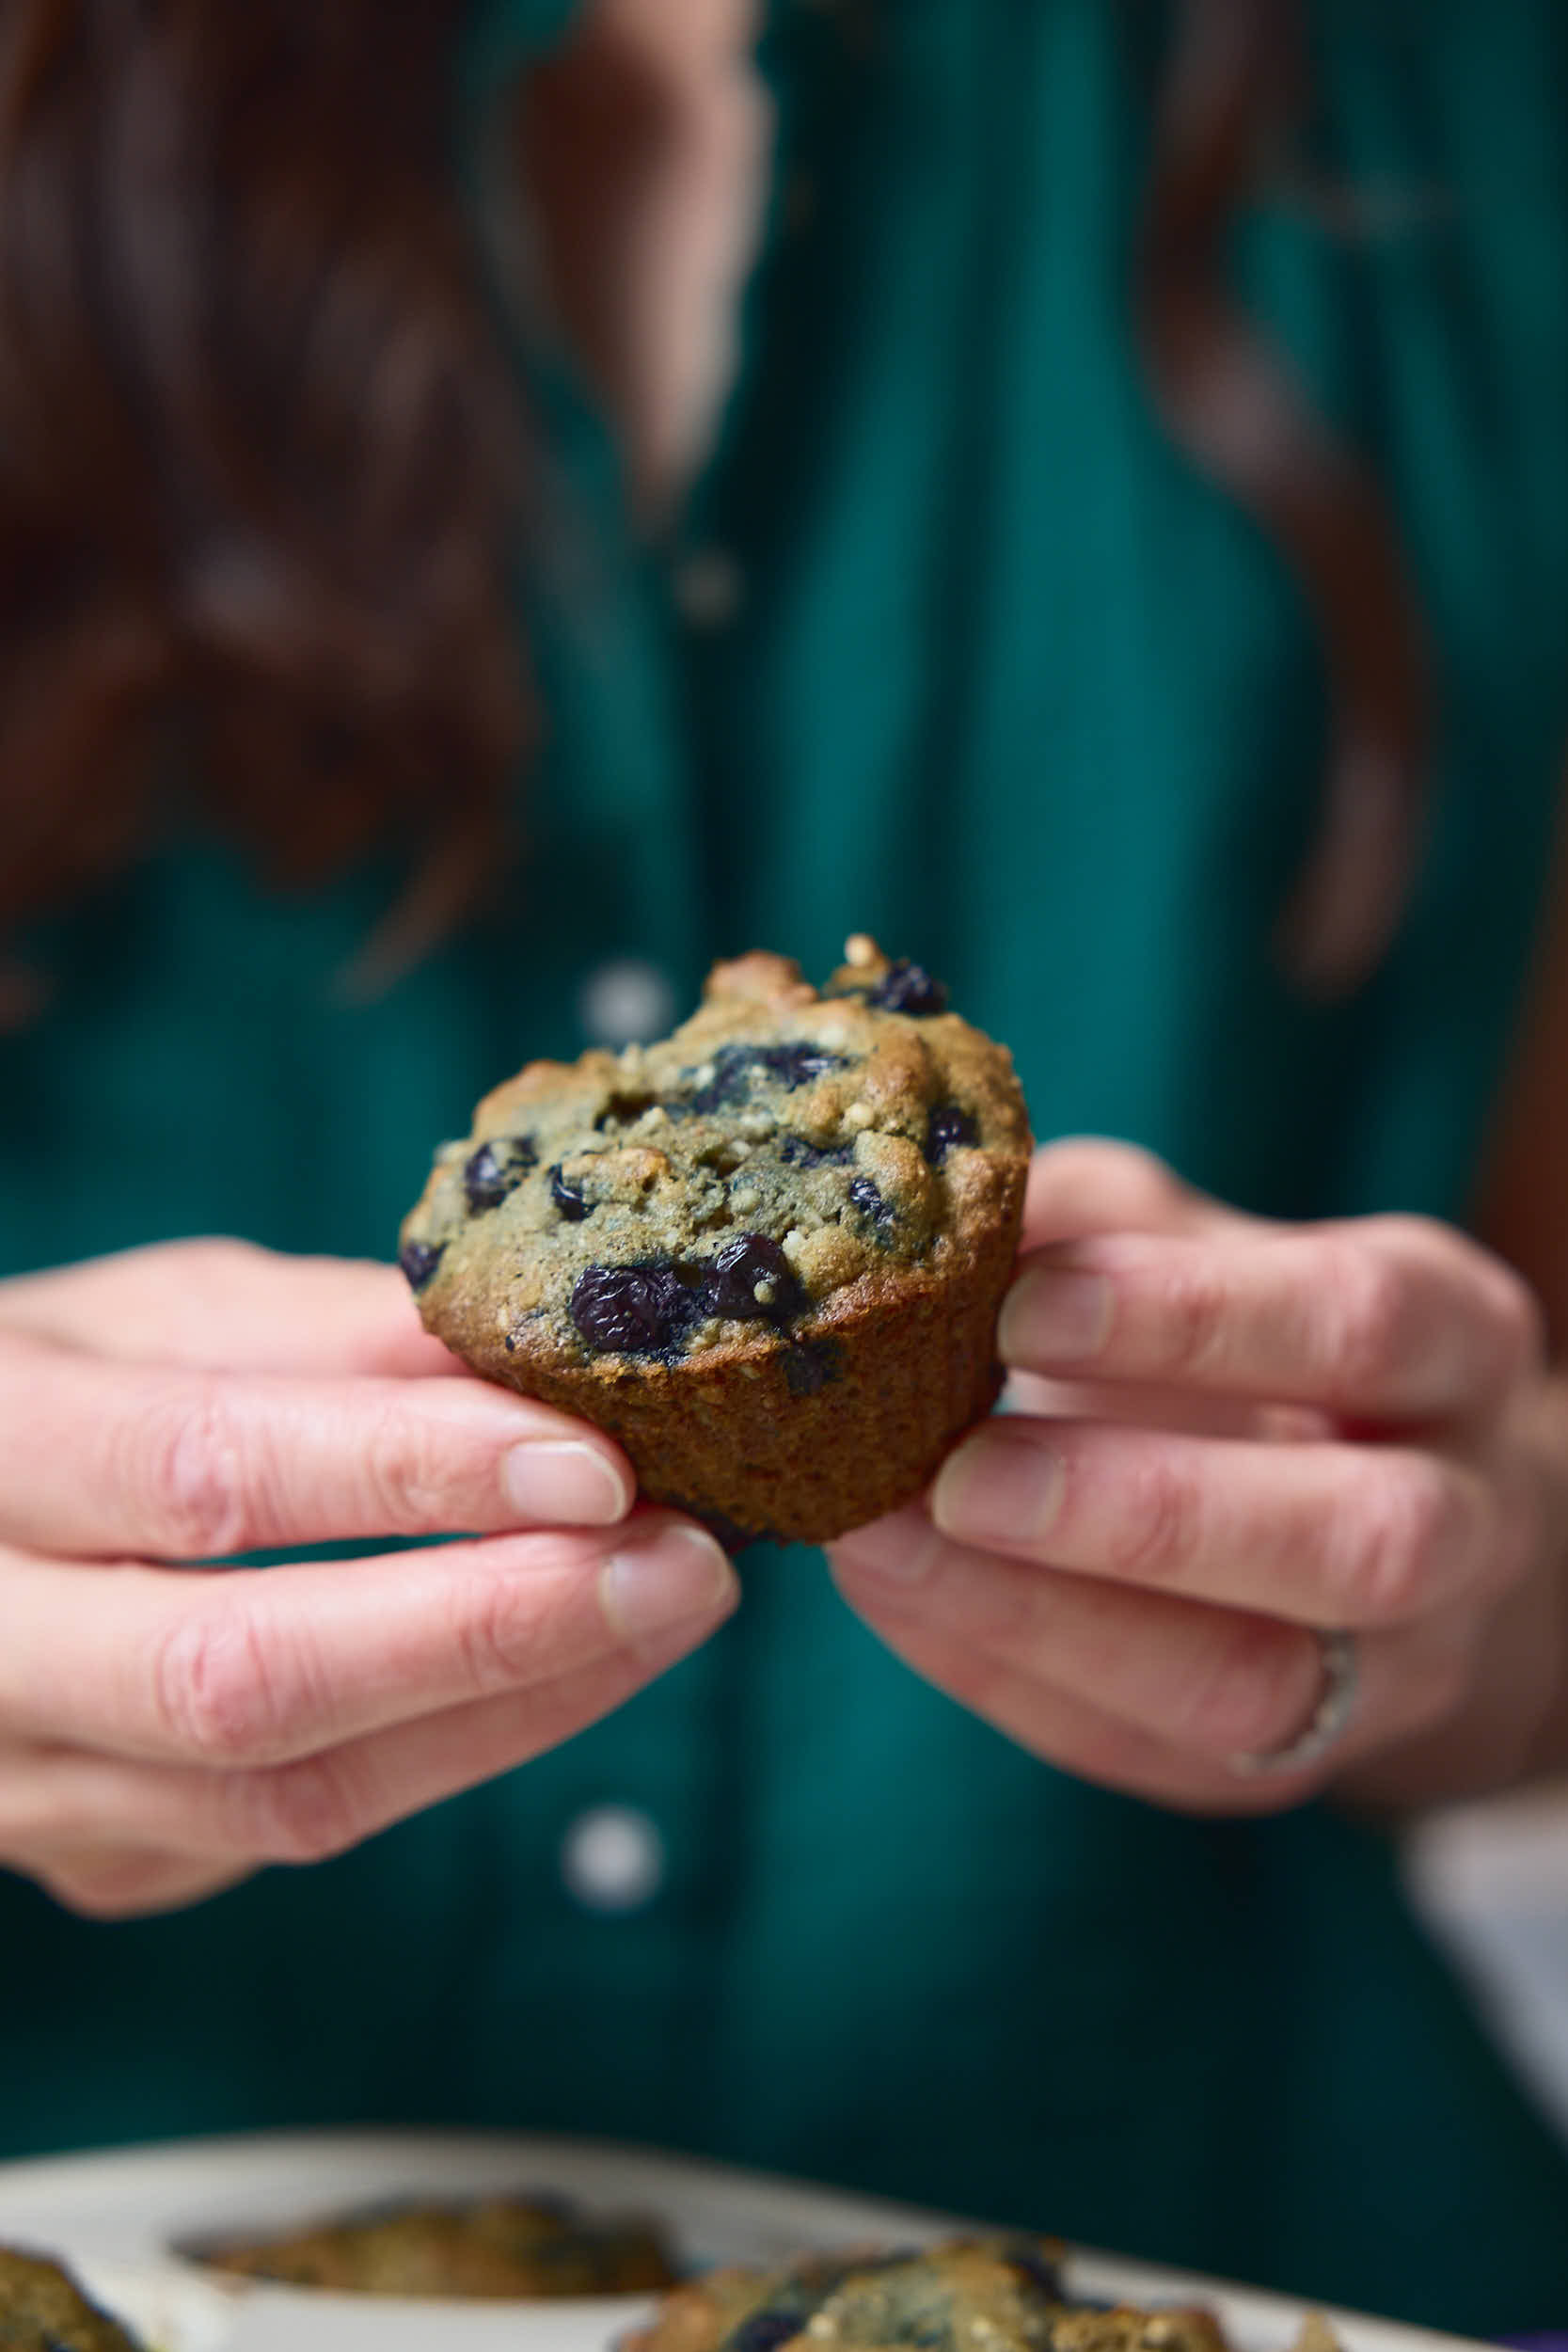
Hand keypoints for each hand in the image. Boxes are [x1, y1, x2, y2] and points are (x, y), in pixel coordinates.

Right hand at [0, 1240, 736, 1914]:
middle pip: (244, 1682)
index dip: (411, 1475)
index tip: (597, 1461)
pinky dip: (452, 1749)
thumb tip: (541, 1346)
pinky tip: (558, 1671)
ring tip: (661, 1609)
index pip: (206, 1477)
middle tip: (681, 1562)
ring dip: (507, 1706)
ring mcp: (23, 1790)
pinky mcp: (102, 1866)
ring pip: (287, 1798)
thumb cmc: (41, 1394)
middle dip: (490, 1628)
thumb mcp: (152, 1316)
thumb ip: (330, 1335)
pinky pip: (296, 1836)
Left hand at [831, 1140, 1567, 1812]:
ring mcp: (1392, 1670)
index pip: (1357, 1325)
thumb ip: (1093, 1221)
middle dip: (1148, 1513)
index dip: (1193, 1320)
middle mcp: (1468, 1517)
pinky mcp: (1281, 1765)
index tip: (1022, 1307)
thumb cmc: (1249, 1336)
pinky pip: (1148, 1750)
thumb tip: (938, 1220)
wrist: (1350, 1509)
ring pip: (1256, 1686)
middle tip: (959, 1475)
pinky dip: (1004, 1671)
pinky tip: (895, 1595)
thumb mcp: (1199, 1245)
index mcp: (1453, 1342)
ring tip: (882, 1542)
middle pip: (1361, 1541)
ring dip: (1048, 1621)